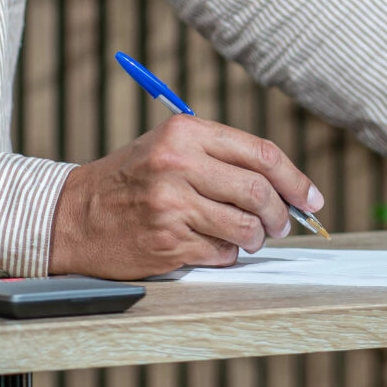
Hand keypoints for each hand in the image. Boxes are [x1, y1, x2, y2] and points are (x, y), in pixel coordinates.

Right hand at [49, 116, 324, 278]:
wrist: (74, 215)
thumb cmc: (130, 180)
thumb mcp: (170, 148)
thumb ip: (222, 157)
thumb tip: (285, 184)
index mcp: (185, 133)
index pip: (260, 153)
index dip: (295, 179)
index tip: (311, 198)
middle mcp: (179, 165)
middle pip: (259, 191)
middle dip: (281, 214)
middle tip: (283, 225)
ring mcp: (172, 206)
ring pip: (245, 227)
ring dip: (257, 238)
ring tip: (251, 238)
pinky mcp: (167, 242)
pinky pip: (221, 253)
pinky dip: (228, 253)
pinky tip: (214, 246)